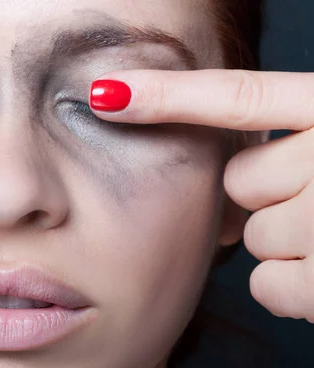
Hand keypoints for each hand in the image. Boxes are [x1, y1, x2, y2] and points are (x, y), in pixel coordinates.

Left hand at [90, 69, 313, 320]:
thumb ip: (295, 146)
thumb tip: (233, 187)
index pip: (237, 98)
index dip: (164, 96)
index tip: (104, 92)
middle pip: (242, 182)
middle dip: (272, 197)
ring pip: (255, 235)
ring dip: (290, 244)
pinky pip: (269, 285)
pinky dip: (296, 289)